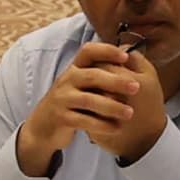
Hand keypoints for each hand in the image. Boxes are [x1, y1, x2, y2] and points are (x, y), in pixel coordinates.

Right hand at [14, 42, 162, 174]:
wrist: (44, 126)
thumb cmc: (70, 102)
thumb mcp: (80, 85)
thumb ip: (98, 75)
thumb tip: (130, 59)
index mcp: (74, 68)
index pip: (88, 52)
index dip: (107, 51)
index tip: (126, 56)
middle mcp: (67, 80)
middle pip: (92, 76)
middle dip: (116, 81)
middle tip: (136, 88)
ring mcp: (62, 99)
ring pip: (89, 100)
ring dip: (112, 106)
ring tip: (129, 113)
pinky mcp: (61, 118)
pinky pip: (84, 120)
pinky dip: (102, 125)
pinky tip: (116, 129)